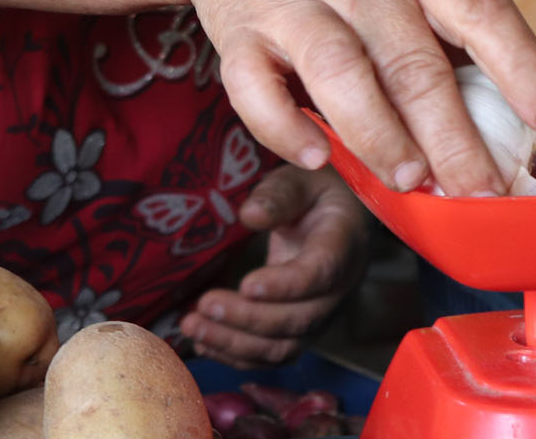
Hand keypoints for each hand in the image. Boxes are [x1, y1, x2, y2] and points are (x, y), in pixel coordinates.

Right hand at [178, 0, 535, 198]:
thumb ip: (448, 15)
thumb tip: (522, 108)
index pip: (478, 7)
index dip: (520, 65)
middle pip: (412, 60)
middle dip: (452, 134)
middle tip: (480, 190)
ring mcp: (293, 1)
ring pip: (340, 73)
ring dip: (379, 134)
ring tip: (409, 180)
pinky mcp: (238, 29)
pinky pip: (256, 87)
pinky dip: (284, 128)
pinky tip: (315, 154)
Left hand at [179, 166, 367, 367]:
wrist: (333, 217)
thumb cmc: (312, 193)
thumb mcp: (301, 179)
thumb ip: (279, 195)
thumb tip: (250, 215)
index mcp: (343, 244)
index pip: (321, 274)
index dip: (286, 286)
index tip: (246, 285)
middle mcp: (338, 289)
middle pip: (298, 319)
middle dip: (248, 319)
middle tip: (205, 305)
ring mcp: (319, 315)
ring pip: (283, 346)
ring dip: (235, 343)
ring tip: (192, 327)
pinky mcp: (299, 330)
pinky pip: (271, 354)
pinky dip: (237, 355)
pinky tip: (203, 342)